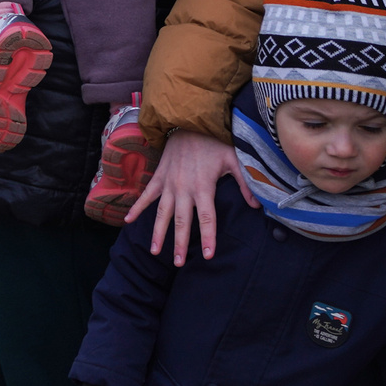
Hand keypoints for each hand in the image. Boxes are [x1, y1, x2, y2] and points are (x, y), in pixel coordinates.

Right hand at [126, 129, 255, 264]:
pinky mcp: (159, 177)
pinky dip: (136, 208)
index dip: (208, 238)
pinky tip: (127, 221)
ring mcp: (168, 184)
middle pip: (182, 222)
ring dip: (158, 233)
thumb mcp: (234, 160)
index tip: (208, 256)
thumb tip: (257, 207)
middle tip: (178, 263)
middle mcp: (183, 189)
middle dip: (180, 244)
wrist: (187, 122)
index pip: (206, 218)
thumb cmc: (213, 142)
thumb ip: (244, 184)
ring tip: (154, 250)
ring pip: (161, 213)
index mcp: (203, 187)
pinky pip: (146, 195)